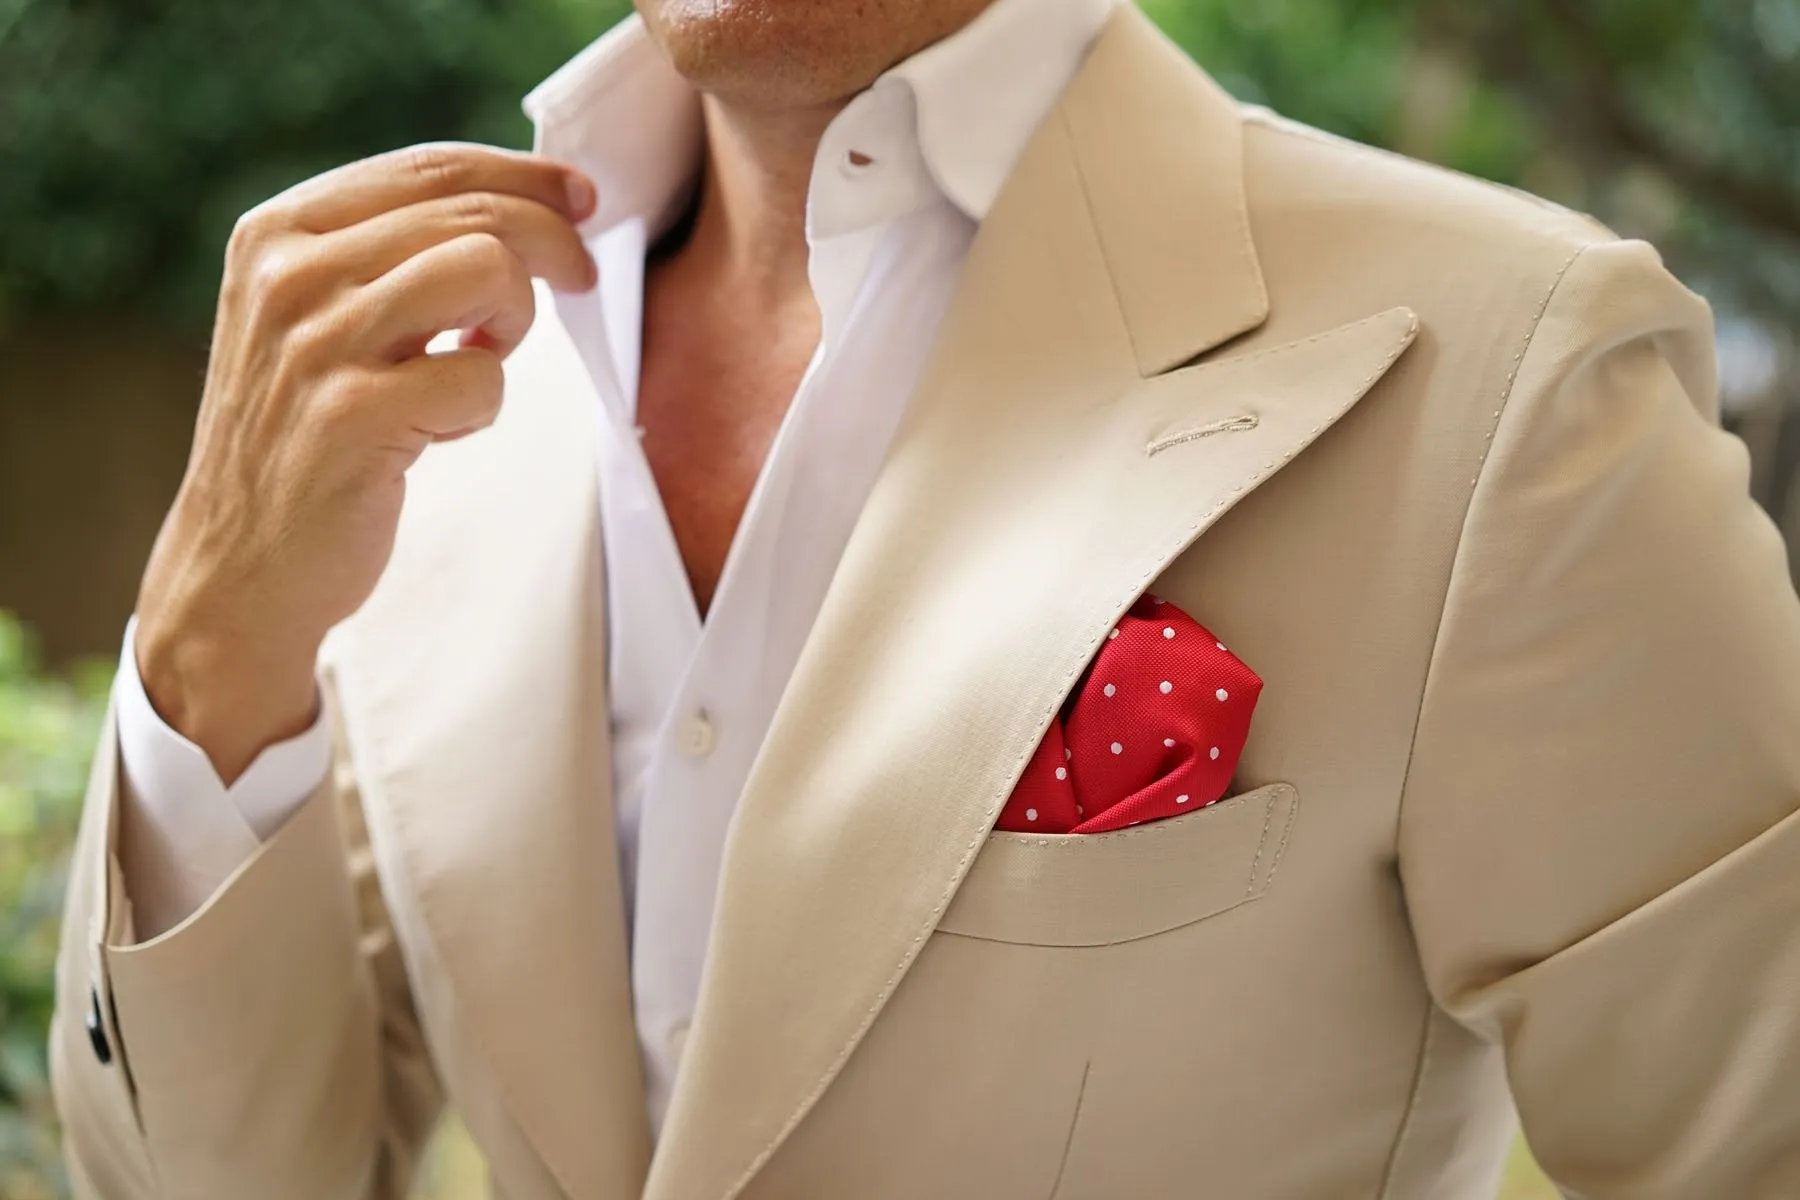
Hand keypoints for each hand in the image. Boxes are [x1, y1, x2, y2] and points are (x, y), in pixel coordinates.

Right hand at [134, 141, 597, 783]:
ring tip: (481, 359)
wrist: (243, 567)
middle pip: (473, 212)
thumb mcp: (324, 318)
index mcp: (279, 232)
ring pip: (485, 270)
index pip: (432, 167)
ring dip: (513, 320)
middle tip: (578, 285)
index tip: (582, 201)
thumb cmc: (308, 435)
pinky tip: (440, 427)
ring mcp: (314, 344)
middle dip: (552, 244)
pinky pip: (480, 378)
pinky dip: (484, 406)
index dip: (527, 178)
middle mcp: (287, 274)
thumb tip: (540, 201)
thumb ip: (398, 254)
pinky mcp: (351, 417)